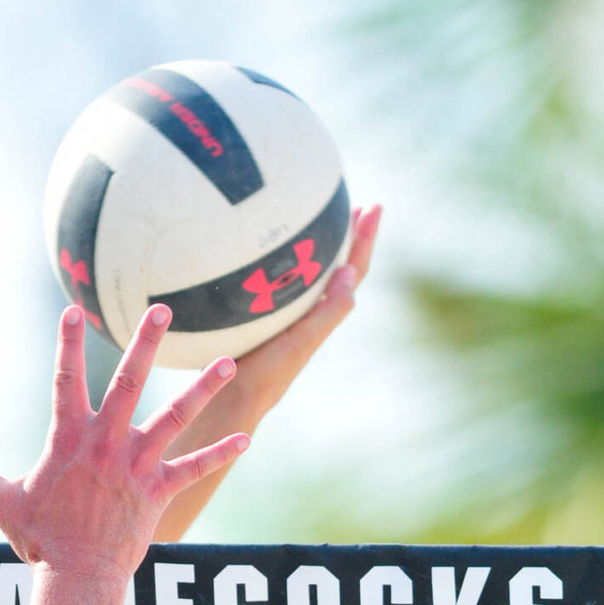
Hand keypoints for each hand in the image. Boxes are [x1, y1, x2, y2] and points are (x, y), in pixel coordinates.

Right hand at [0, 304, 247, 578]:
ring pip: (175, 418)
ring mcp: (136, 466)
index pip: (66, 379)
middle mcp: (106, 443)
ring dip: (201, 389)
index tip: (74, 310)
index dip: (69, 343)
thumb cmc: (39, 540)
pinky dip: (220, 455)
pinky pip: (195, 469)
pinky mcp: (158, 492)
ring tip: (226, 362)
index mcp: (69, 438)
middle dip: (147, 343)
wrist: (76, 579)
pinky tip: (247, 439)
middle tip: (163, 310)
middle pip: (130, 382)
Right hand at [218, 202, 380, 416]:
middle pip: (339, 268)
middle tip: (358, 206)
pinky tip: (275, 253)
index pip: (353, 270)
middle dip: (351, 236)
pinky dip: (290, 262)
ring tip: (328, 222)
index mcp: (322, 317)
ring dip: (324, 248)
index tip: (374, 206)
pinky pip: (284, 282)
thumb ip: (330, 311)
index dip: (364, 239)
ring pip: (313, 274)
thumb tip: (352, 270)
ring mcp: (286, 315)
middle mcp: (308, 313)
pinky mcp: (262, 317)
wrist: (229, 398)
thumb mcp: (303, 341)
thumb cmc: (267, 372)